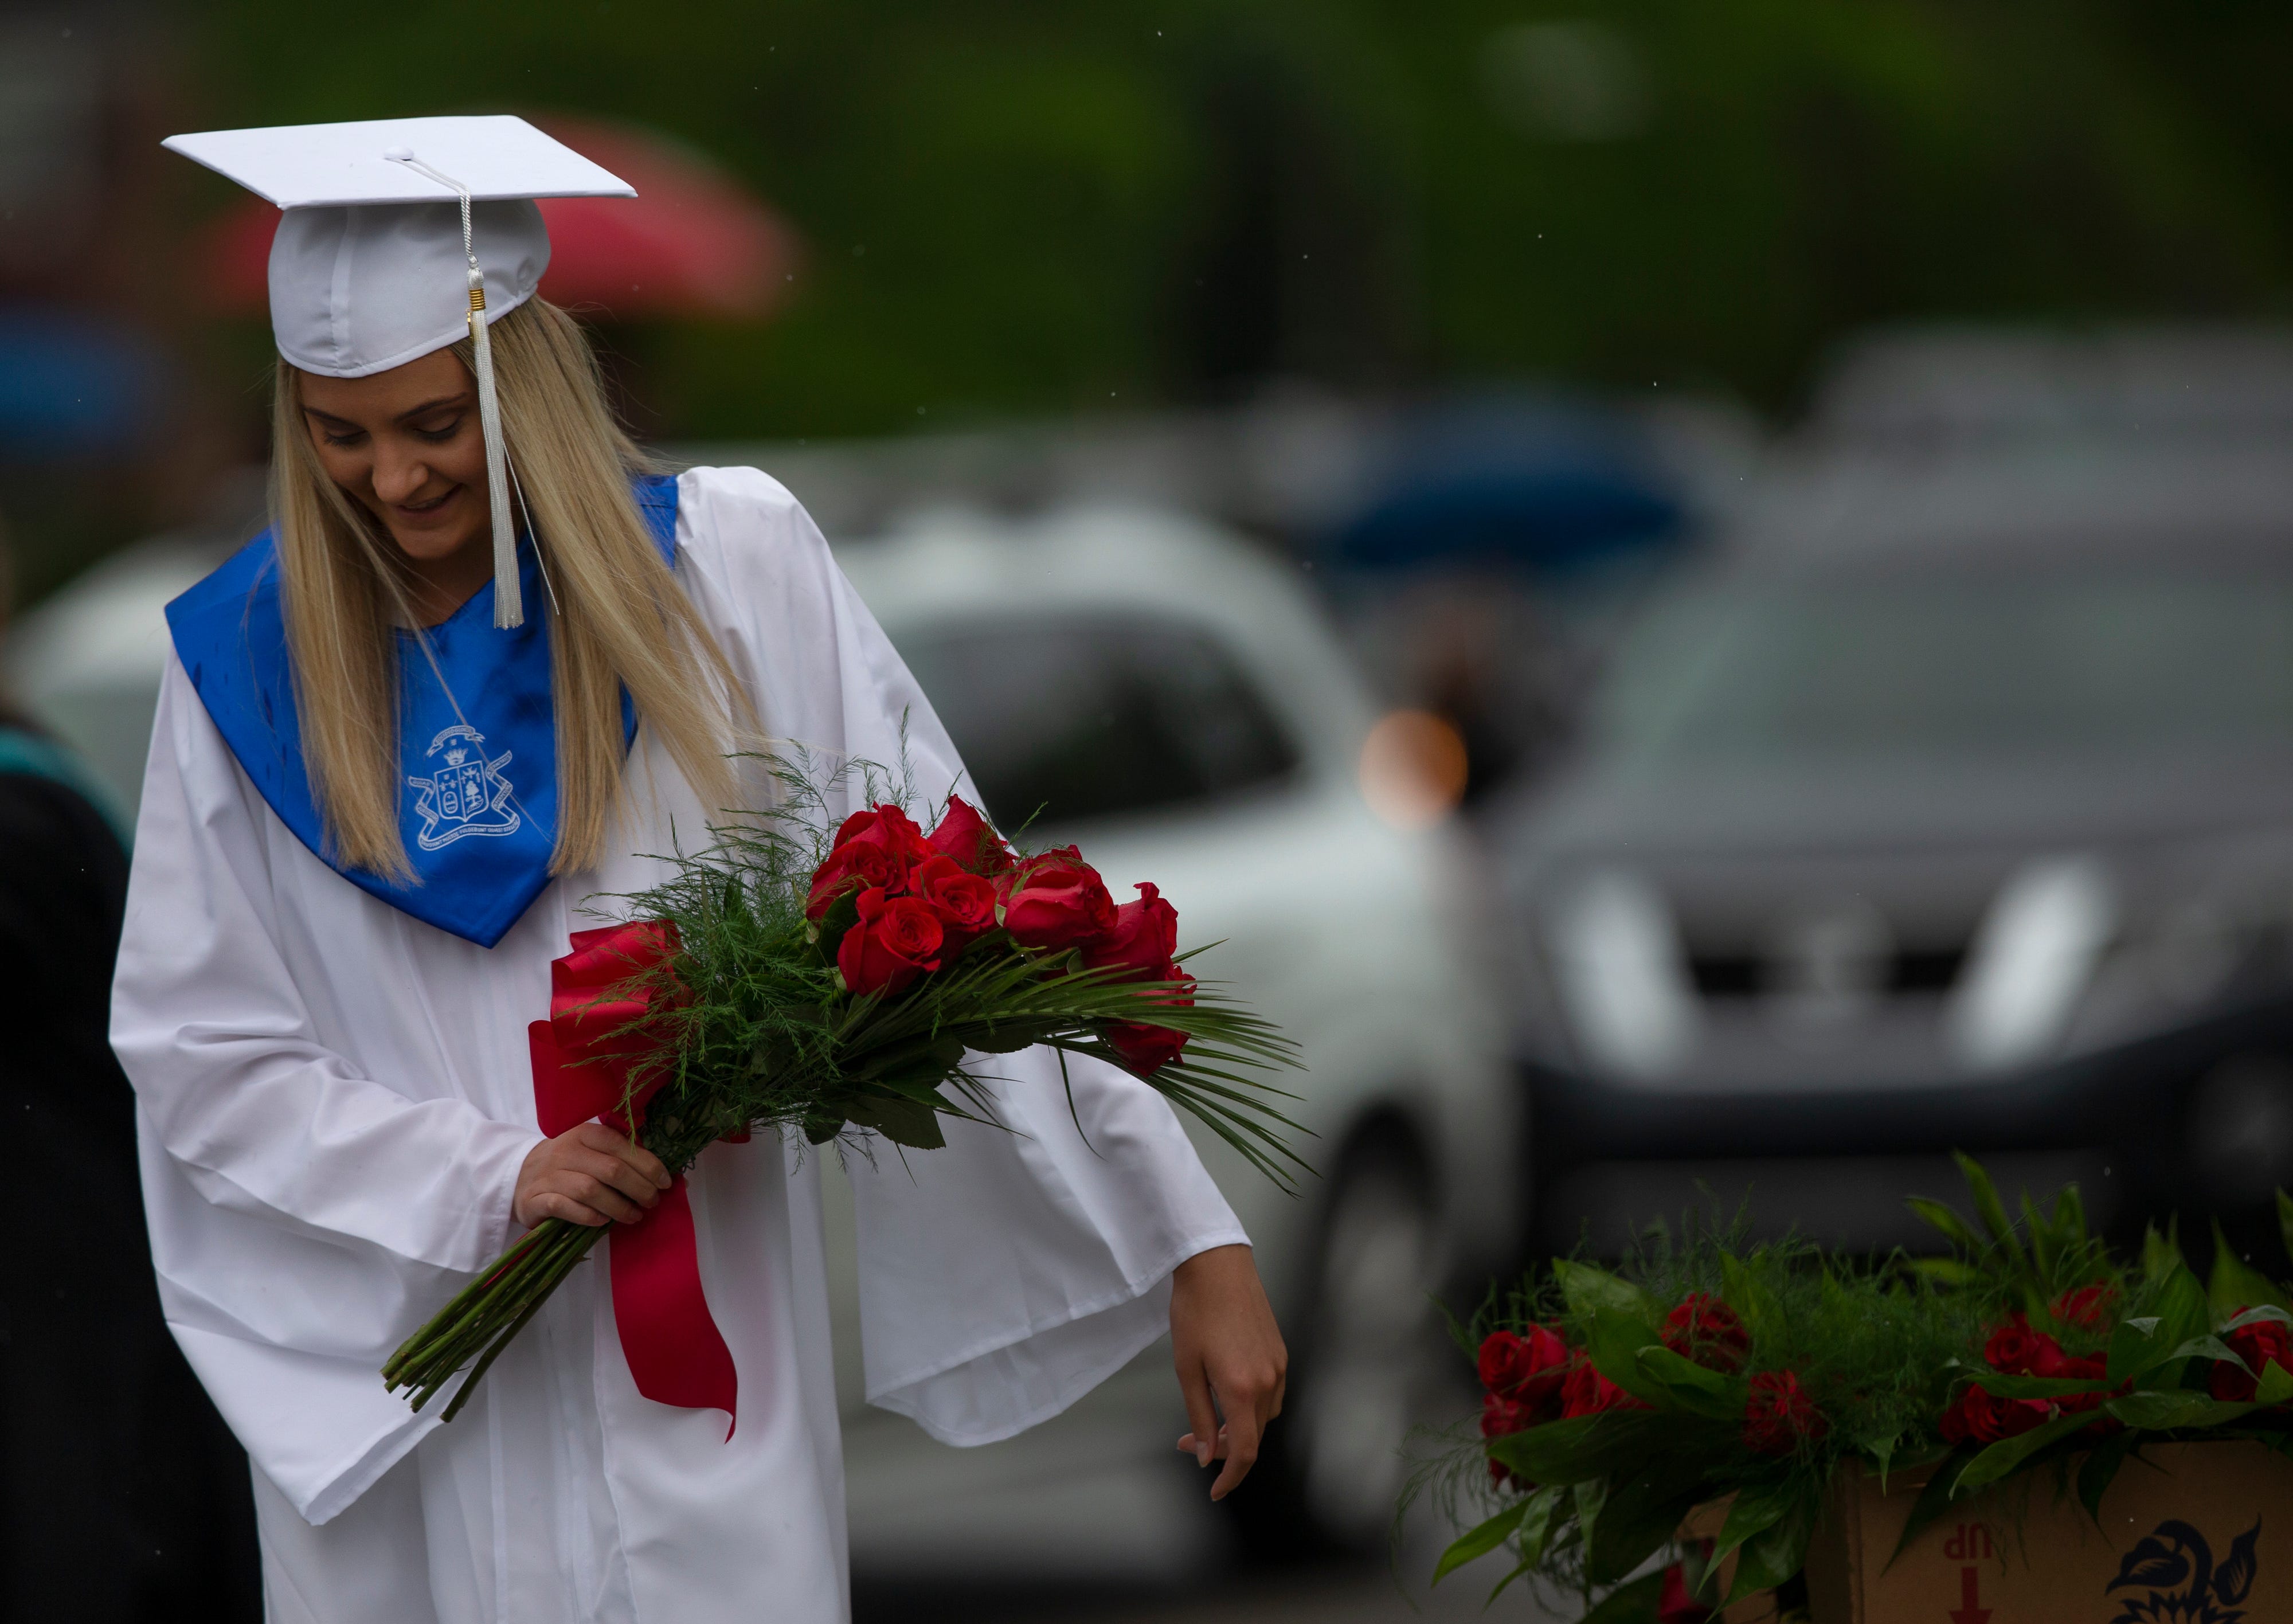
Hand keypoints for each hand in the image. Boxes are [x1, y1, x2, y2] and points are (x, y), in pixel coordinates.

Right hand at [512, 1122, 671, 1228]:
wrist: (520, 1175)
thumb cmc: (569, 1164)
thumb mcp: (593, 1151)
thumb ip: (624, 1157)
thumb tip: (668, 1175)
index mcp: (585, 1133)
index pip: (622, 1146)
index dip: (648, 1165)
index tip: (666, 1182)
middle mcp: (565, 1151)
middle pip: (611, 1169)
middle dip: (639, 1188)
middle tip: (652, 1202)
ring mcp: (548, 1175)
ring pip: (590, 1189)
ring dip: (618, 1206)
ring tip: (634, 1216)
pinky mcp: (534, 1199)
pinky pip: (565, 1207)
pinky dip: (588, 1216)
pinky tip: (603, 1222)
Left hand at [1170, 1243, 1286, 1500]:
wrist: (1217, 1265)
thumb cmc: (1195, 1311)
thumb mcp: (1187, 1369)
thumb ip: (1200, 1416)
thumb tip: (1205, 1455)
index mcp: (1242, 1389)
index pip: (1244, 1451)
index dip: (1230, 1477)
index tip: (1215, 1490)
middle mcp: (1268, 1381)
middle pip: (1254, 1437)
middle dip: (1223, 1449)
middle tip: (1189, 1442)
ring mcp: (1278, 1366)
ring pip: (1264, 1418)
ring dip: (1239, 1429)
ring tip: (1208, 1420)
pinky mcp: (1280, 1353)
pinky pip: (1271, 1395)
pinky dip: (1251, 1408)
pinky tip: (1228, 1396)